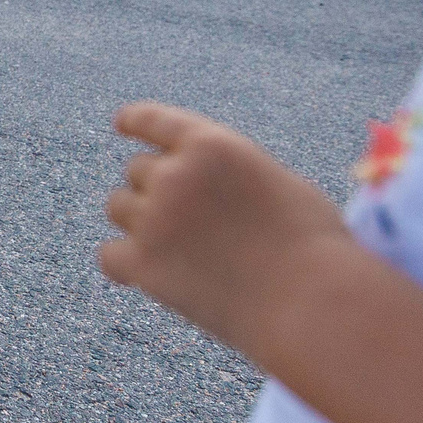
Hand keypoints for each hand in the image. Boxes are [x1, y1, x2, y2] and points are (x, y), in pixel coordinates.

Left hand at [99, 102, 358, 357]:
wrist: (313, 302)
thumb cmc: (311, 246)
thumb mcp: (276, 182)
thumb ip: (230, 173)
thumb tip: (204, 186)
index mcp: (211, 145)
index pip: (154, 120)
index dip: (134, 121)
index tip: (122, 124)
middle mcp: (176, 175)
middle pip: (137, 170)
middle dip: (156, 189)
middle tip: (191, 222)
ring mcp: (156, 219)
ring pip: (119, 207)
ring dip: (140, 222)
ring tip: (180, 249)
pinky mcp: (145, 266)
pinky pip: (110, 255)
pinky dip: (126, 265)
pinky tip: (146, 275)